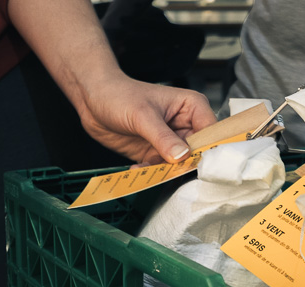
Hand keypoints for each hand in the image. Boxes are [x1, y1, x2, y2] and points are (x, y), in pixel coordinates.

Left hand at [77, 73, 216, 164]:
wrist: (93, 100)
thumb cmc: (119, 95)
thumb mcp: (142, 115)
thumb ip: (162, 138)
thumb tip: (182, 156)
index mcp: (192, 107)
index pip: (211, 132)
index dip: (207, 149)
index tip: (195, 163)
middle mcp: (186, 125)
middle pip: (198, 153)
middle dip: (184, 164)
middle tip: (168, 169)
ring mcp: (172, 141)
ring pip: (180, 165)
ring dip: (165, 171)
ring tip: (146, 167)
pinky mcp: (157, 154)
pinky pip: (162, 169)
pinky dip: (152, 173)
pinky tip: (137, 168)